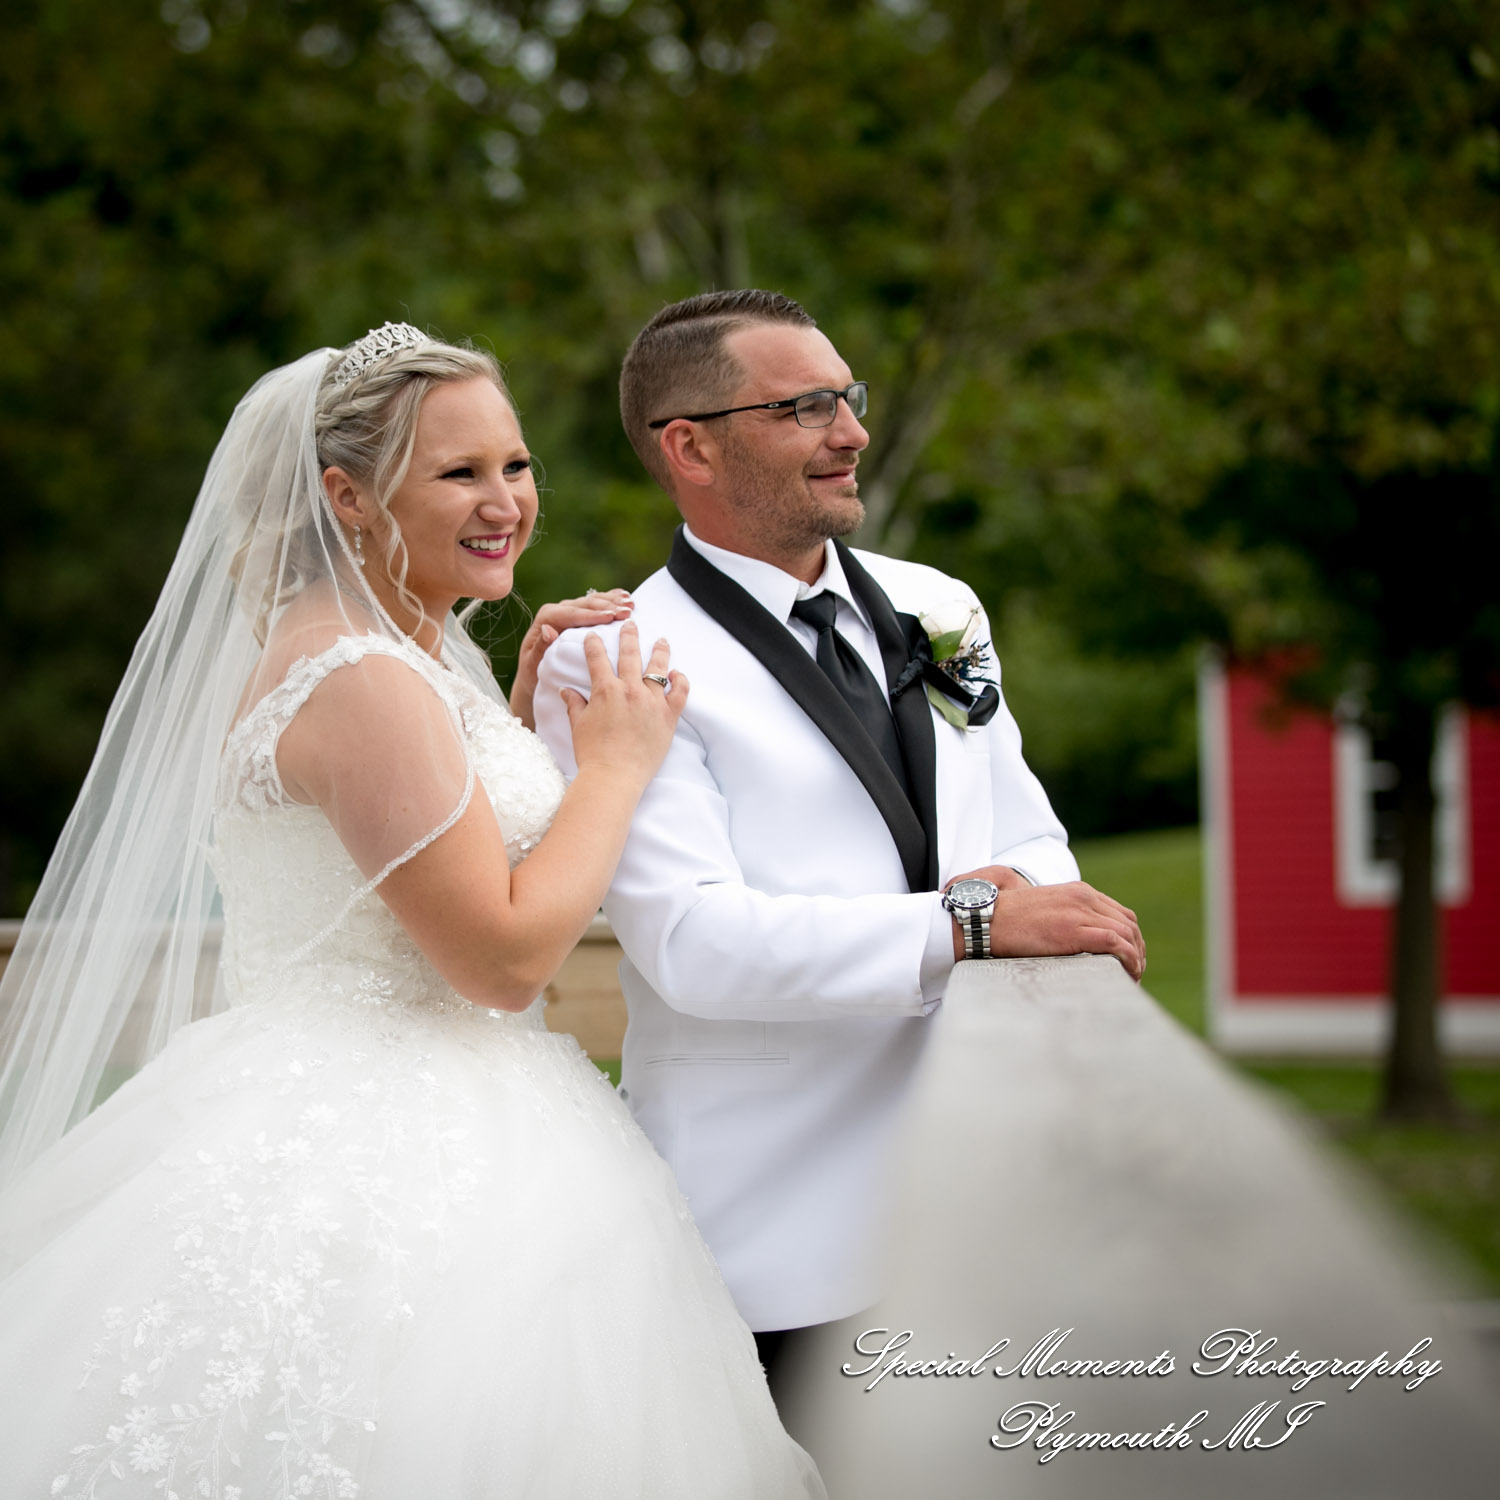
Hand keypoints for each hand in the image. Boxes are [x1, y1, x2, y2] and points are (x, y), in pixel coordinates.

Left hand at [509, 588, 633, 729]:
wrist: (534, 674)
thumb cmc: (533, 673)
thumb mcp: (533, 663)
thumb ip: (541, 646)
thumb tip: (547, 629)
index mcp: (546, 619)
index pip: (571, 614)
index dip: (591, 614)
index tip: (610, 617)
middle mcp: (557, 611)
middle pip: (585, 605)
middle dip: (607, 607)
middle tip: (627, 611)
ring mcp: (568, 610)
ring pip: (593, 601)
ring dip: (613, 601)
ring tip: (631, 604)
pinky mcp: (578, 613)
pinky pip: (596, 603)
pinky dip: (611, 599)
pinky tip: (625, 596)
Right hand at [560, 623, 687, 788]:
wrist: (614, 777)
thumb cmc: (593, 754)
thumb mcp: (579, 726)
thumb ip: (575, 704)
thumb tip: (566, 690)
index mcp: (605, 690)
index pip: (598, 659)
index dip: (594, 644)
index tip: (593, 635)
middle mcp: (630, 690)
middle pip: (631, 655)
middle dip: (629, 636)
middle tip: (630, 624)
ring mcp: (652, 702)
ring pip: (658, 669)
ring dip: (660, 651)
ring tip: (661, 640)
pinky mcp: (668, 717)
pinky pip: (680, 693)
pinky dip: (681, 681)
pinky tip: (678, 674)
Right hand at [949, 876, 1145, 980]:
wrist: (986, 919)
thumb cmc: (1006, 919)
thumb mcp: (1043, 910)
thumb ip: (1063, 916)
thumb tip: (1071, 940)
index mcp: (1079, 891)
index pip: (1120, 914)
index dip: (1131, 939)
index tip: (1129, 959)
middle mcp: (1084, 898)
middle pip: (1129, 924)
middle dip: (1137, 950)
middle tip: (1134, 973)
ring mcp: (1080, 912)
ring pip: (1127, 934)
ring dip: (1136, 959)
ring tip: (1132, 979)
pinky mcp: (1074, 930)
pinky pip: (1116, 943)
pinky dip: (1128, 960)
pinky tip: (1127, 975)